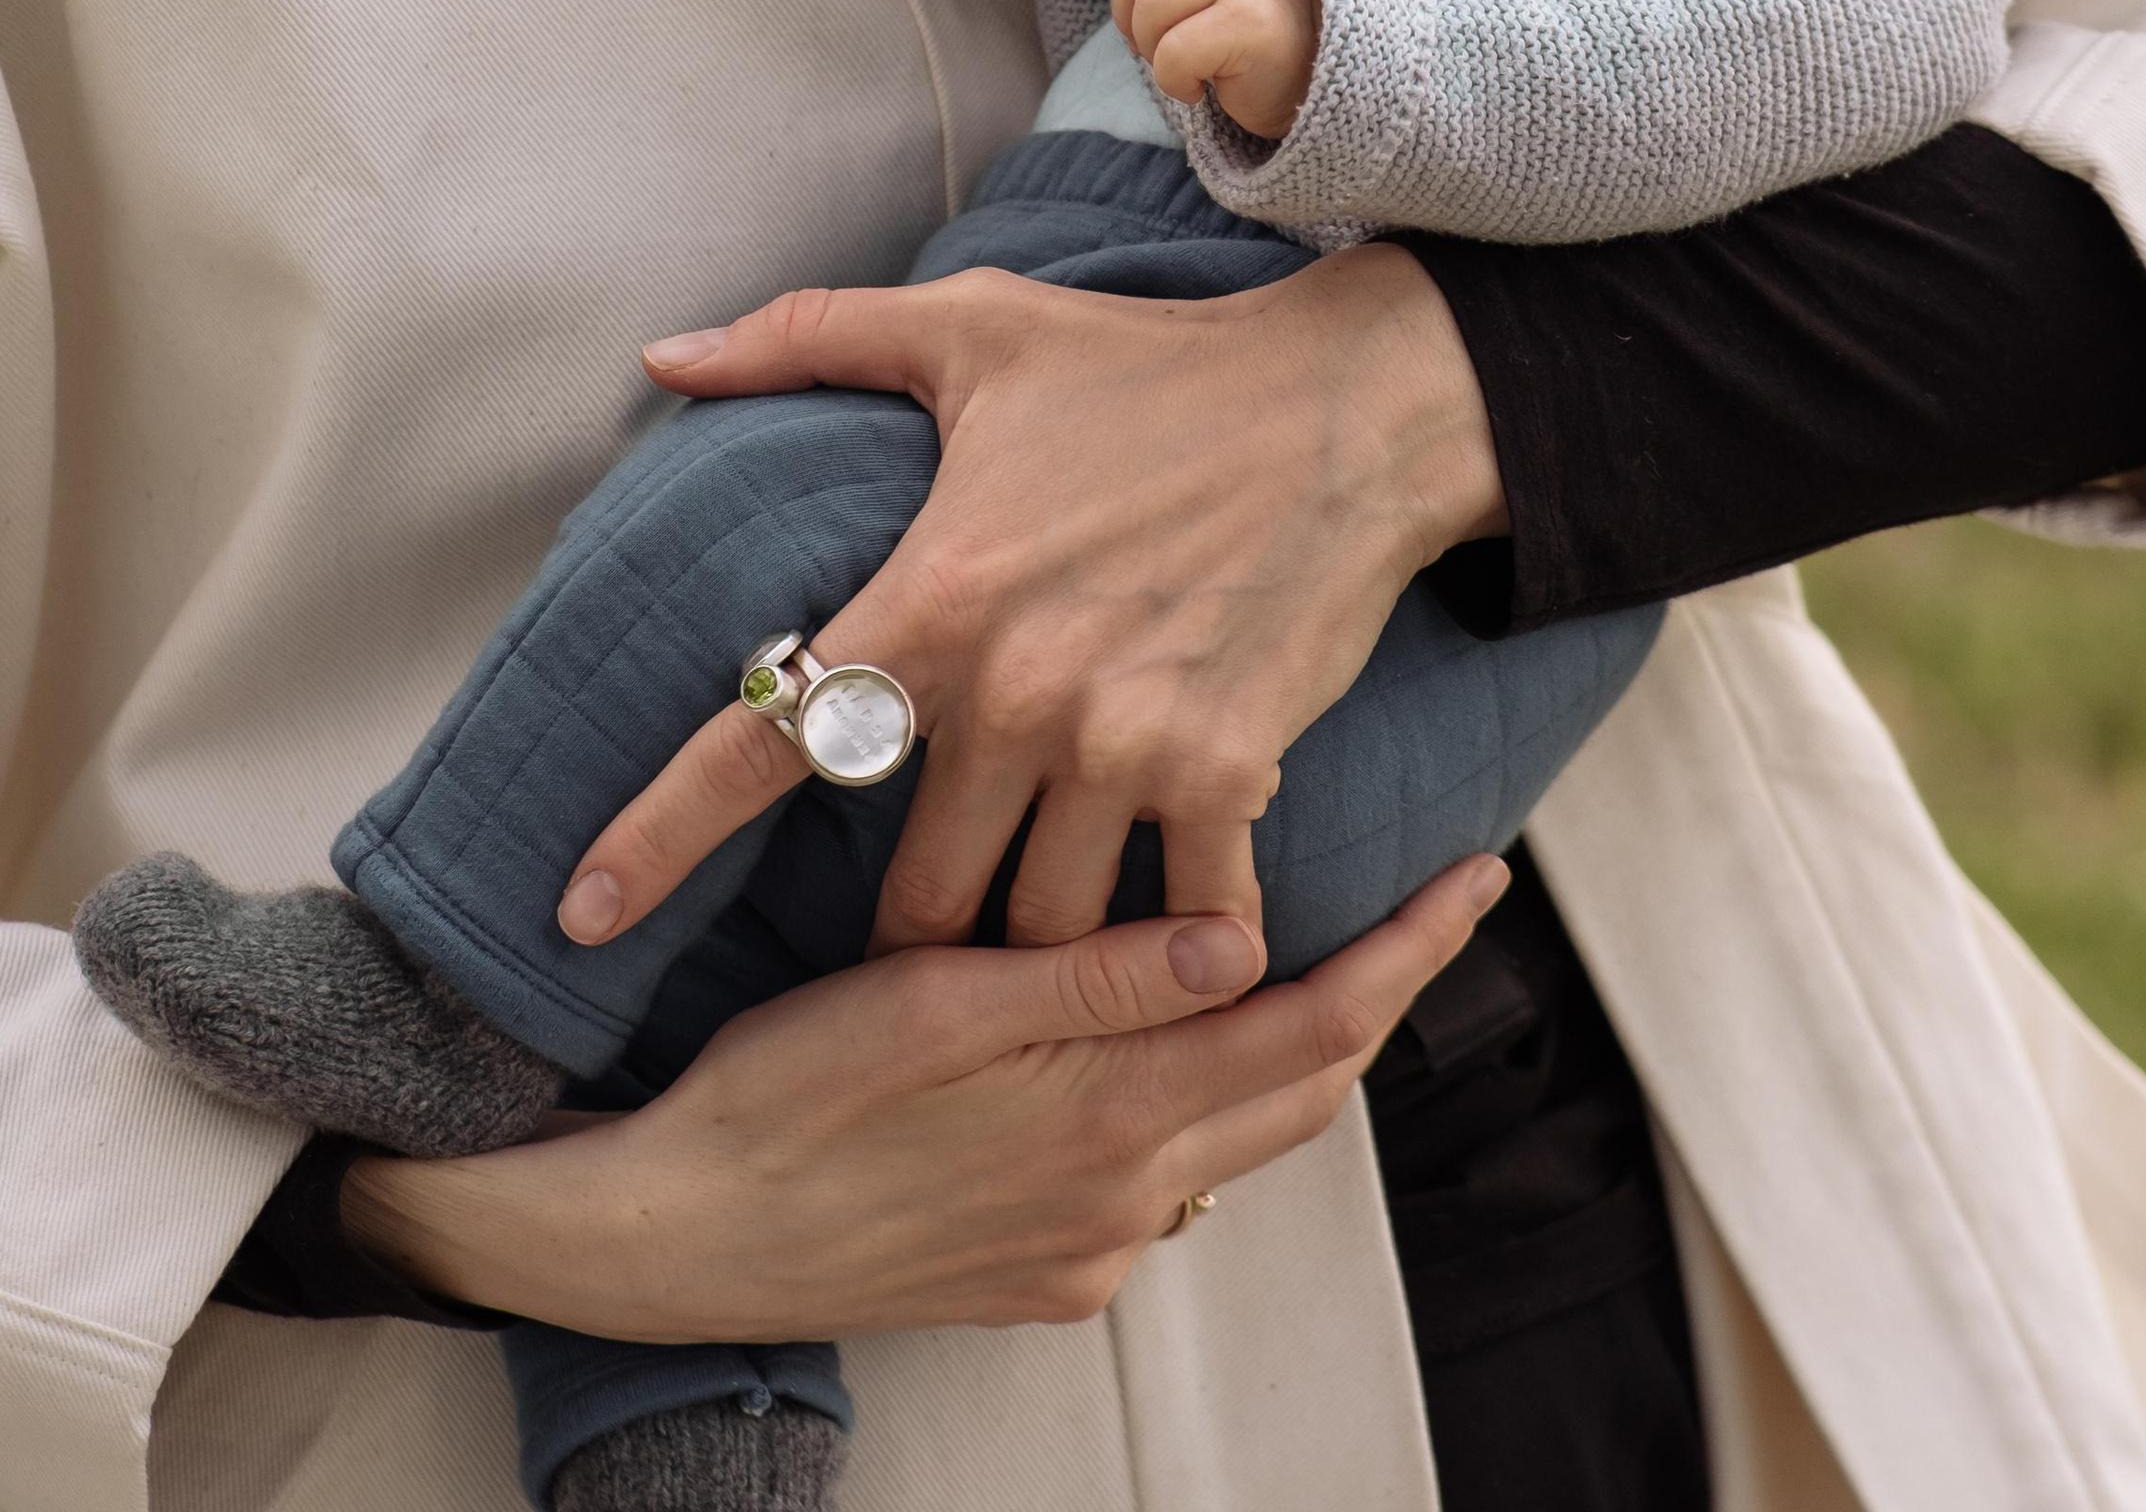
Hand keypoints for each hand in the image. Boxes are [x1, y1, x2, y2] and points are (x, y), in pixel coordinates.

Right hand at [341, 865, 1506, 1340]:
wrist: (668, 1239)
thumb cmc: (778, 1096)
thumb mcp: (927, 1001)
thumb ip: (1088, 974)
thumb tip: (1236, 937)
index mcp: (1105, 1119)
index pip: (1314, 1026)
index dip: (1410, 952)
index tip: (1477, 876)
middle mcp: (1119, 1198)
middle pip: (1302, 1086)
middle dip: (1382, 990)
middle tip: (1434, 895)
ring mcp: (1083, 1247)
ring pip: (1238, 1131)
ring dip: (1293, 1042)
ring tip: (1326, 942)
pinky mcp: (1039, 1270)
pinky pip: (1161, 1176)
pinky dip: (1201, 1098)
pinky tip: (1173, 1032)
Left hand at [570, 244, 1506, 954]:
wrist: (1353, 405)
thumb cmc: (1151, 367)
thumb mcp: (973, 330)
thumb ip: (809, 339)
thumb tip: (668, 352)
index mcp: (933, 597)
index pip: (761, 743)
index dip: (657, 840)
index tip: (580, 914)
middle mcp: (1015, 692)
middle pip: (911, 897)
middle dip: (904, 929)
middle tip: (920, 921)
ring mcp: (1123, 746)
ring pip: (1035, 931)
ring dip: (1032, 949)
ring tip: (1041, 946)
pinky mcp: (1226, 775)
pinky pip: (1174, 924)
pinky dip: (1166, 953)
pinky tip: (1171, 956)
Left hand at [1060, 0, 1322, 140]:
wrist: (1312, 77)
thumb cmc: (1242, 27)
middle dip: (1128, 10)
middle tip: (1153, 41)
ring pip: (1152, 4)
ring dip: (1151, 48)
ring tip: (1181, 62)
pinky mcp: (1253, 22)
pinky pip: (1175, 51)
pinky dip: (1173, 81)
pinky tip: (1199, 87)